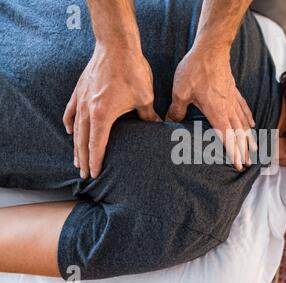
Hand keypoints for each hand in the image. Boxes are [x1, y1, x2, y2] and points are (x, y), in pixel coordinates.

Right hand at [63, 45, 159, 178]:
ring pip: (76, 128)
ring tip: (76, 159)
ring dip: (76, 145)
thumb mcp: (144, 97)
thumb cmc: (132, 71)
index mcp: (103, 115)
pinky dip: (70, 122)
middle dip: (84, 159)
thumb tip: (157, 127)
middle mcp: (88, 110)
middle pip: (83, 140)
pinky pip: (71, 110)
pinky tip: (69, 130)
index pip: (97, 145)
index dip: (96, 161)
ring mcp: (81, 99)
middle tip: (83, 174)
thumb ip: (148, 116)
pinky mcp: (80, 89)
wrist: (116, 45)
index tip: (94, 174)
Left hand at [167, 45, 255, 170]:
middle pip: (239, 133)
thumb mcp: (180, 92)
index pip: (227, 137)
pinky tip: (252, 123)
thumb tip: (168, 122)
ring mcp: (233, 99)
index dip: (233, 153)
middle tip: (249, 163)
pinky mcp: (233, 90)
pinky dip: (248, 118)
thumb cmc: (196, 70)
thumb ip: (176, 110)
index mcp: (216, 112)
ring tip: (254, 149)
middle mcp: (228, 108)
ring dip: (249, 137)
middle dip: (244, 150)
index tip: (239, 165)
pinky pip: (243, 107)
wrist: (211, 48)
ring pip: (243, 122)